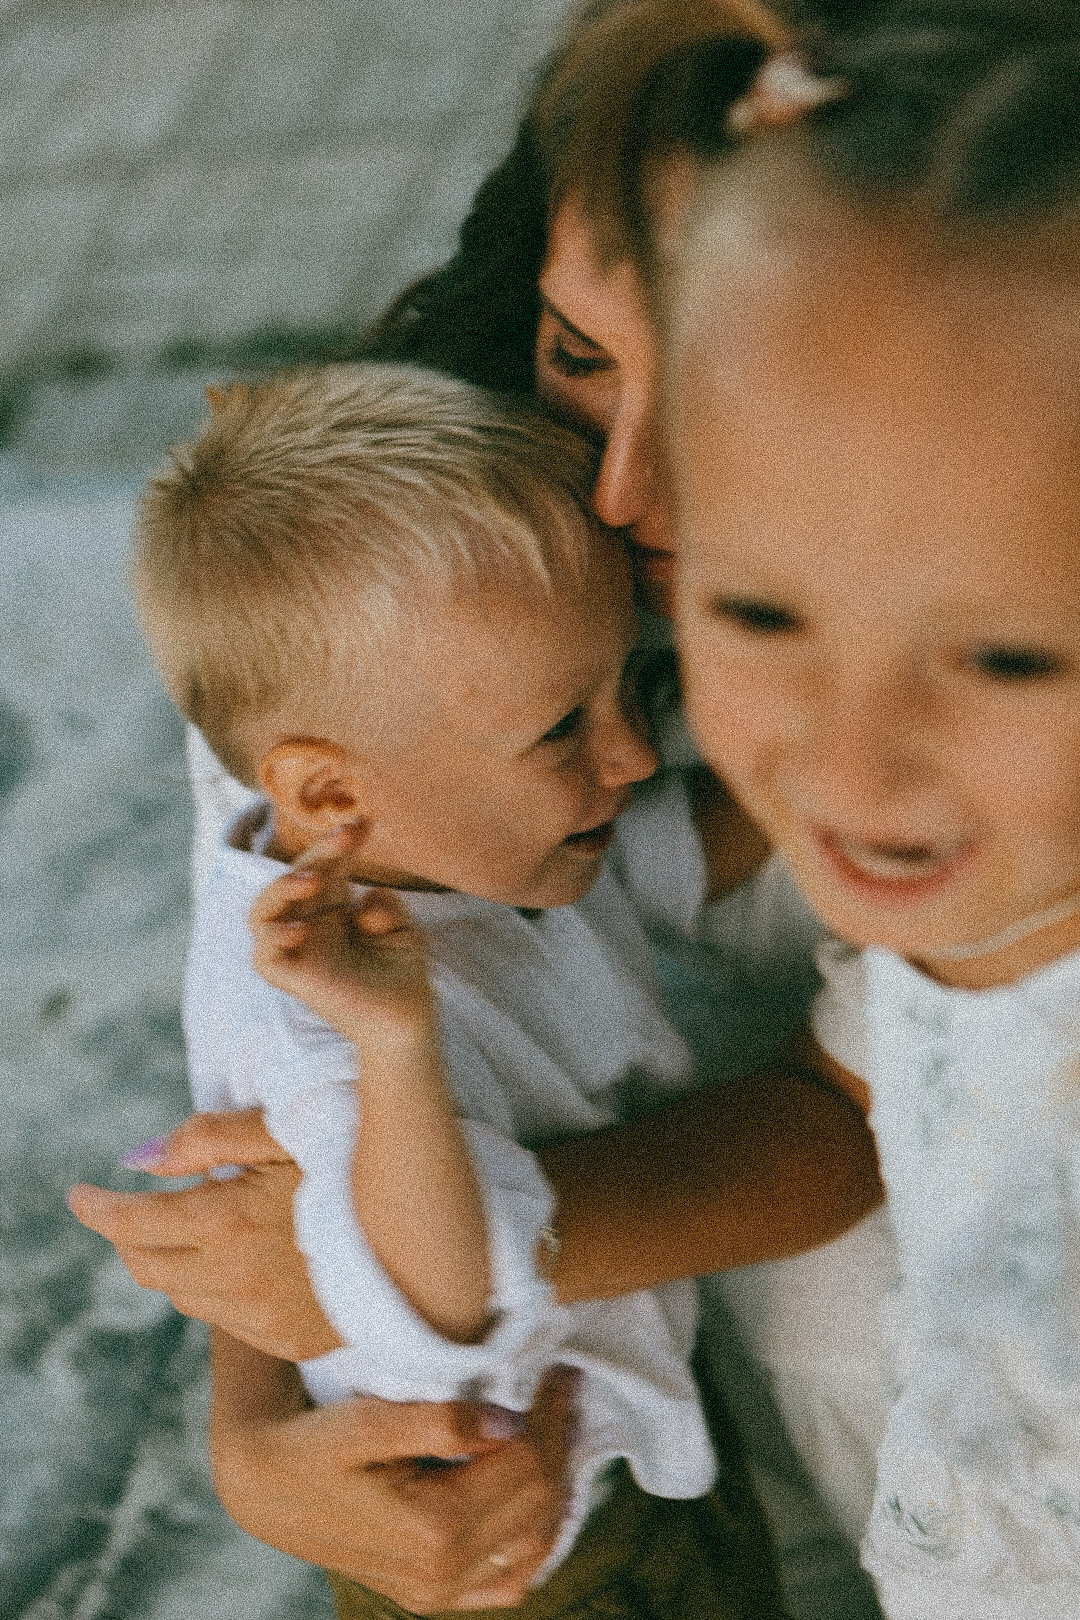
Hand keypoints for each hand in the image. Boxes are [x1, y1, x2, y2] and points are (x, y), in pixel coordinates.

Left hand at [67, 1109, 342, 1360]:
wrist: (435, 1234)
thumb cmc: (360, 1162)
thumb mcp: (286, 1130)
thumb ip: (206, 1139)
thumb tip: (136, 1158)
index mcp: (228, 1219)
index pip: (131, 1224)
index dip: (97, 1209)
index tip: (80, 1196)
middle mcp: (235, 1279)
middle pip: (145, 1267)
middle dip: (128, 1236)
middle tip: (133, 1210)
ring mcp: (262, 1319)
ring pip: (182, 1297)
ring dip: (173, 1262)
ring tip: (198, 1228)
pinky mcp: (288, 1343)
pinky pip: (225, 1320)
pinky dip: (216, 1290)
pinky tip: (245, 1260)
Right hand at [211, 1336, 578, 1611]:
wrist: (263, 1486)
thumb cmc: (312, 1444)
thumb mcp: (367, 1421)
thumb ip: (439, 1421)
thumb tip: (507, 1422)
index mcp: (431, 1528)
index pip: (525, 1468)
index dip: (550, 1416)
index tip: (558, 1372)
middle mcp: (441, 1573)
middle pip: (537, 1504)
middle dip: (558, 1440)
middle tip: (564, 1388)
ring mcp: (437, 1592)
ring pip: (534, 1545)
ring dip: (555, 1485)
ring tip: (557, 1429)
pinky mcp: (431, 1594)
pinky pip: (507, 1581)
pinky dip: (535, 1539)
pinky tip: (538, 1497)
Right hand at [251, 824, 433, 1040]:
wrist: (406, 1020)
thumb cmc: (402, 974)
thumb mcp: (402, 929)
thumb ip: (384, 907)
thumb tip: (365, 900)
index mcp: (332, 908)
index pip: (325, 866)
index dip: (338, 843)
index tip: (363, 823)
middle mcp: (308, 924)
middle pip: (294, 878)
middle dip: (318, 853)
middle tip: (345, 836)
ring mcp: (297, 950)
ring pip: (262, 911)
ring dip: (281, 888)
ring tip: (315, 880)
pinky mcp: (292, 978)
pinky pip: (263, 956)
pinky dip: (273, 938)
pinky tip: (300, 930)